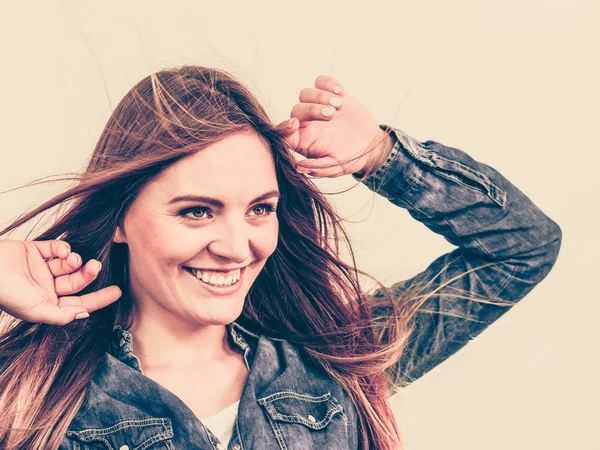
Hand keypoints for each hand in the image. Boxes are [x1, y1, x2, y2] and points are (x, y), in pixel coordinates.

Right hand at [0, 240, 121, 324]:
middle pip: (76, 282)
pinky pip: (56, 248)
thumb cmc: (4, 293)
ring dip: (75, 260)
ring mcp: (40, 269)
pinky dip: (63, 248)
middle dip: (88, 274)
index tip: (118, 292)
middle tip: (96, 266)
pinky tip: (62, 250)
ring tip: (71, 259)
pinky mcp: (34, 251)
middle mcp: (46, 287)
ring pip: (68, 264)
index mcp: (47, 304)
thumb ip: (59, 315)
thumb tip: (84, 315)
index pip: (79, 303)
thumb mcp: (33, 310)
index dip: (99, 298)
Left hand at [275, 75, 394, 177]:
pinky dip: (329, 84)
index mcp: (303, 141)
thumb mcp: (337, 167)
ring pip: (306, 93)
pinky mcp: (331, 95)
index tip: (295, 125)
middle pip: (297, 109)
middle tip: (331, 115)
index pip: (283, 133)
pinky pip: (321, 81)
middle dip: (312, 109)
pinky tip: (341, 93)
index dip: (284, 128)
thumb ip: (319, 167)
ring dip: (321, 96)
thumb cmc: (351, 159)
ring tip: (339, 105)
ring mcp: (318, 106)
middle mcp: (307, 123)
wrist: (370, 145)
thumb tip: (299, 167)